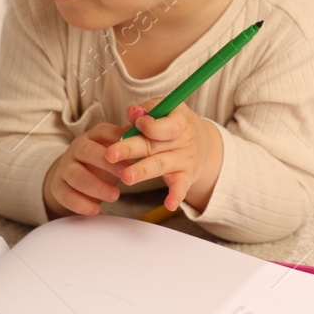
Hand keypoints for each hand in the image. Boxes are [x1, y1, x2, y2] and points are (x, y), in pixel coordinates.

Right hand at [43, 122, 128, 218]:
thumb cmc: (100, 162)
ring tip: (115, 196)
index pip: (102, 132)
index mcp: (93, 137)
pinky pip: (66, 195)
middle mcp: (76, 149)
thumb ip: (129, 142)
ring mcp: (65, 168)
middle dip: (107, 163)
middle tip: (126, 175)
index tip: (132, 152)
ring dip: (96, 186)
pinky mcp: (58, 187)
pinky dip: (81, 204)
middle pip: (86, 151)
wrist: (71, 176)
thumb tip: (151, 130)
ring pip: (76, 175)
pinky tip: (96, 209)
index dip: (117, 140)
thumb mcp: (114, 150)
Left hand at [105, 98, 222, 211]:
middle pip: (153, 145)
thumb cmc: (174, 124)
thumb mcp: (166, 110)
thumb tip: (132, 112)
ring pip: (160, 165)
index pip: (164, 124)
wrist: (204, 144)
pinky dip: (176, 196)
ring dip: (142, 171)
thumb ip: (148, 110)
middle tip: (110, 154)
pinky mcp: (186, 177)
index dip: (149, 125)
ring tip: (126, 177)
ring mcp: (184, 160)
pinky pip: (180, 187)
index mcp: (178, 120)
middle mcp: (183, 140)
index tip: (135, 124)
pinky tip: (170, 204)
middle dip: (131, 149)